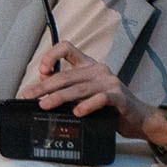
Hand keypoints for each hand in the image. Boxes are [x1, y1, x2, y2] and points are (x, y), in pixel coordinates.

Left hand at [29, 41, 162, 140]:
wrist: (138, 118)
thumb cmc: (109, 105)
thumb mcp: (85, 91)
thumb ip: (67, 85)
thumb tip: (43, 80)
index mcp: (88, 66)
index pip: (67, 48)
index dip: (52, 56)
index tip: (42, 70)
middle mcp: (99, 70)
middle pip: (66, 75)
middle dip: (44, 87)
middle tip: (29, 96)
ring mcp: (110, 83)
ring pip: (79, 88)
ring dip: (59, 97)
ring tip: (45, 105)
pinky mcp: (120, 98)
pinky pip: (101, 99)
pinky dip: (87, 105)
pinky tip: (77, 112)